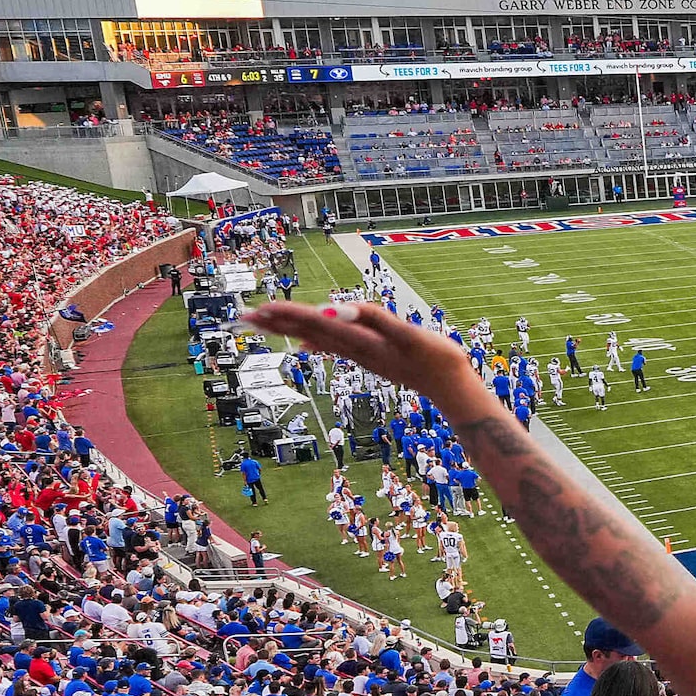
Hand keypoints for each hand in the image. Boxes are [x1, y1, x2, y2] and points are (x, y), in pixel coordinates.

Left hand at [245, 302, 474, 401]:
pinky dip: (314, 340)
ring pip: (317, 338)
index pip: (316, 322)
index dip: (288, 314)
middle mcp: (355, 348)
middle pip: (309, 331)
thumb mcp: (410, 334)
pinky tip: (304, 343)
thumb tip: (337, 310)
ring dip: (290, 329)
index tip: (260, 309)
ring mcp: (362, 355)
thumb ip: (376, 319)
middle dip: (277, 323)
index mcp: (361, 340)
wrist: (451, 386)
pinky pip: (334, 347)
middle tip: (245, 316)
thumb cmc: (436, 359)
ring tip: (265, 323)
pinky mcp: (371, 357)